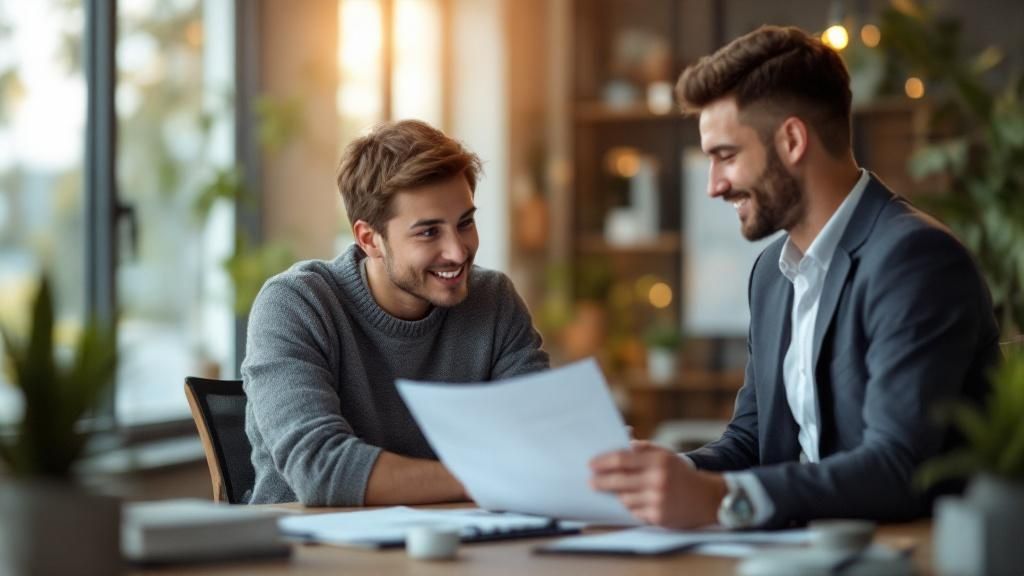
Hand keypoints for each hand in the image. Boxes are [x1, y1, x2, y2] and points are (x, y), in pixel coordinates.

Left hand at [589, 443, 726, 528]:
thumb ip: (642, 449)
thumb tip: (621, 442)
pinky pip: (634, 512)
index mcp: (658, 460)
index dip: (602, 462)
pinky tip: (639, 501)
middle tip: (591, 482)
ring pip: (624, 498)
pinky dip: (633, 507)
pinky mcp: (658, 517)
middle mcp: (657, 480)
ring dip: (619, 495)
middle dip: (600, 482)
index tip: (591, 464)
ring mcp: (657, 500)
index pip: (621, 460)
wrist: (707, 498)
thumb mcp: (665, 455)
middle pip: (617, 481)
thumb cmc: (681, 474)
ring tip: (621, 491)